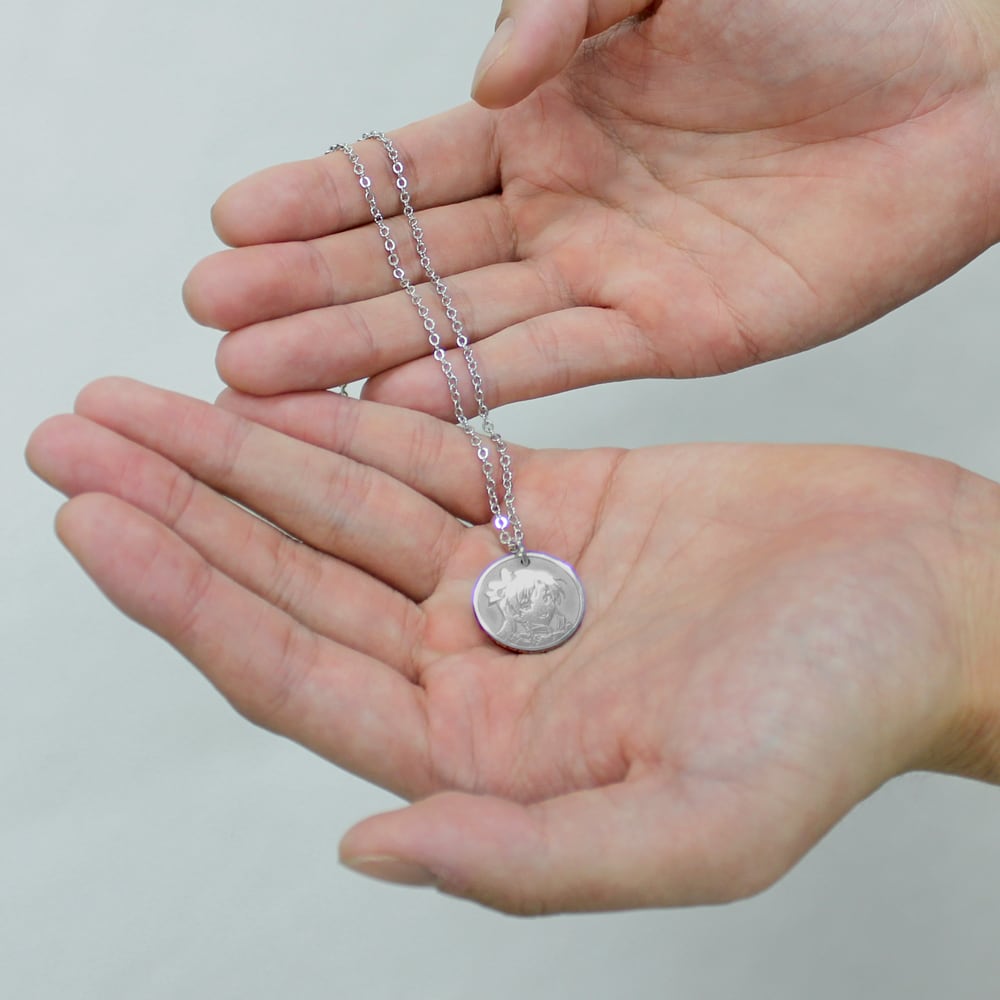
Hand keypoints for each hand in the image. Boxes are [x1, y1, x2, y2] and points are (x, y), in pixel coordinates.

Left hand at [26, 378, 999, 912]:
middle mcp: (477, 666)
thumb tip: (369, 850)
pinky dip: (351, 422)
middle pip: (291, 578)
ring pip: (343, 506)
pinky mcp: (557, 502)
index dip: (184, 597)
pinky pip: (428, 454)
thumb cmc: (838, 717)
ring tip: (142, 396)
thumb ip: (528, 860)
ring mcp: (510, 578)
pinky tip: (276, 391)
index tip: (90, 520)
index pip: (292, 670)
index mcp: (485, 756)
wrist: (925, 603)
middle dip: (179, 505)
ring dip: (243, 452)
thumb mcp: (698, 826)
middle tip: (74, 430)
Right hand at [183, 0, 999, 416]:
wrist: (957, 86)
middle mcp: (559, 205)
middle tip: (217, 325)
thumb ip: (565, 2)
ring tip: (267, 379)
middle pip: (409, 257)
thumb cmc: (831, 6)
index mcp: (548, 115)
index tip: (228, 226)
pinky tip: (396, 402)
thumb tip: (489, 84)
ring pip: (458, 320)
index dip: (316, 199)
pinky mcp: (664, 332)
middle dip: (309, 289)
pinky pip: (549, 362)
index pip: (404, 168)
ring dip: (362, 347)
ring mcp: (604, 275)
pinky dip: (474, 384)